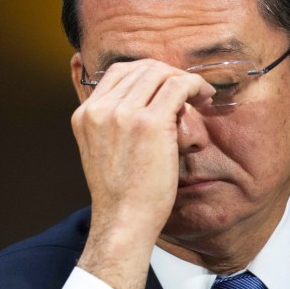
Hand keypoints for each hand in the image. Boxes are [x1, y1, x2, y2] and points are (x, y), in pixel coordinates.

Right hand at [71, 59, 213, 288]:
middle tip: (188, 89)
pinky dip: (195, 85)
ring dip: (184, 79)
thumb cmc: (121, 192)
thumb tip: (141, 100)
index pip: (118, 72)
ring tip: (199, 94)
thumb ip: (111, 123)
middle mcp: (100, 109)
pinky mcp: (149, 123)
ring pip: (160, 73)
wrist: (123, 220)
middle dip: (169, 74)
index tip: (166, 86)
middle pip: (141, 68)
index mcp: (85, 114)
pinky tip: (204, 97)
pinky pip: (178, 87)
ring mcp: (122, 114)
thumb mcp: (101, 149)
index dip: (148, 73)